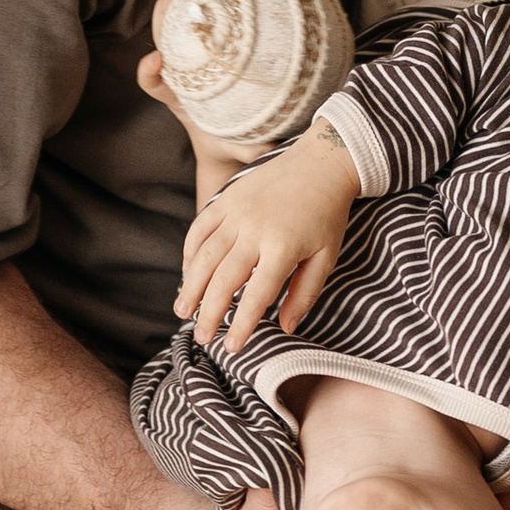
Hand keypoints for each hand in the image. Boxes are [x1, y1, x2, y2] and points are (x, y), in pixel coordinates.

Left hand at [138, 21, 257, 205]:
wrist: (226, 144)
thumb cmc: (230, 144)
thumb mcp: (240, 148)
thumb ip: (251, 148)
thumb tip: (270, 145)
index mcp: (180, 100)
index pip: (154, 84)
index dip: (148, 71)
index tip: (154, 59)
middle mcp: (182, 79)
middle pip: (162, 46)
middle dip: (162, 22)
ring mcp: (191, 65)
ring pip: (175, 34)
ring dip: (176, 10)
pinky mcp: (205, 57)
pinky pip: (197, 32)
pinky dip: (199, 14)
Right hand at [175, 125, 358, 348]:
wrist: (321, 163)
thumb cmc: (327, 215)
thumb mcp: (326, 256)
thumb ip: (304, 293)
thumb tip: (285, 327)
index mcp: (283, 248)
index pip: (256, 295)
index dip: (242, 324)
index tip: (231, 347)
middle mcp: (255, 230)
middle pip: (223, 278)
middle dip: (209, 311)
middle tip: (200, 336)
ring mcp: (236, 212)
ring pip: (205, 255)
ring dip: (190, 285)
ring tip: (182, 310)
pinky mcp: (226, 198)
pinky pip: (200, 227)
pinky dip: (189, 251)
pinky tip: (186, 272)